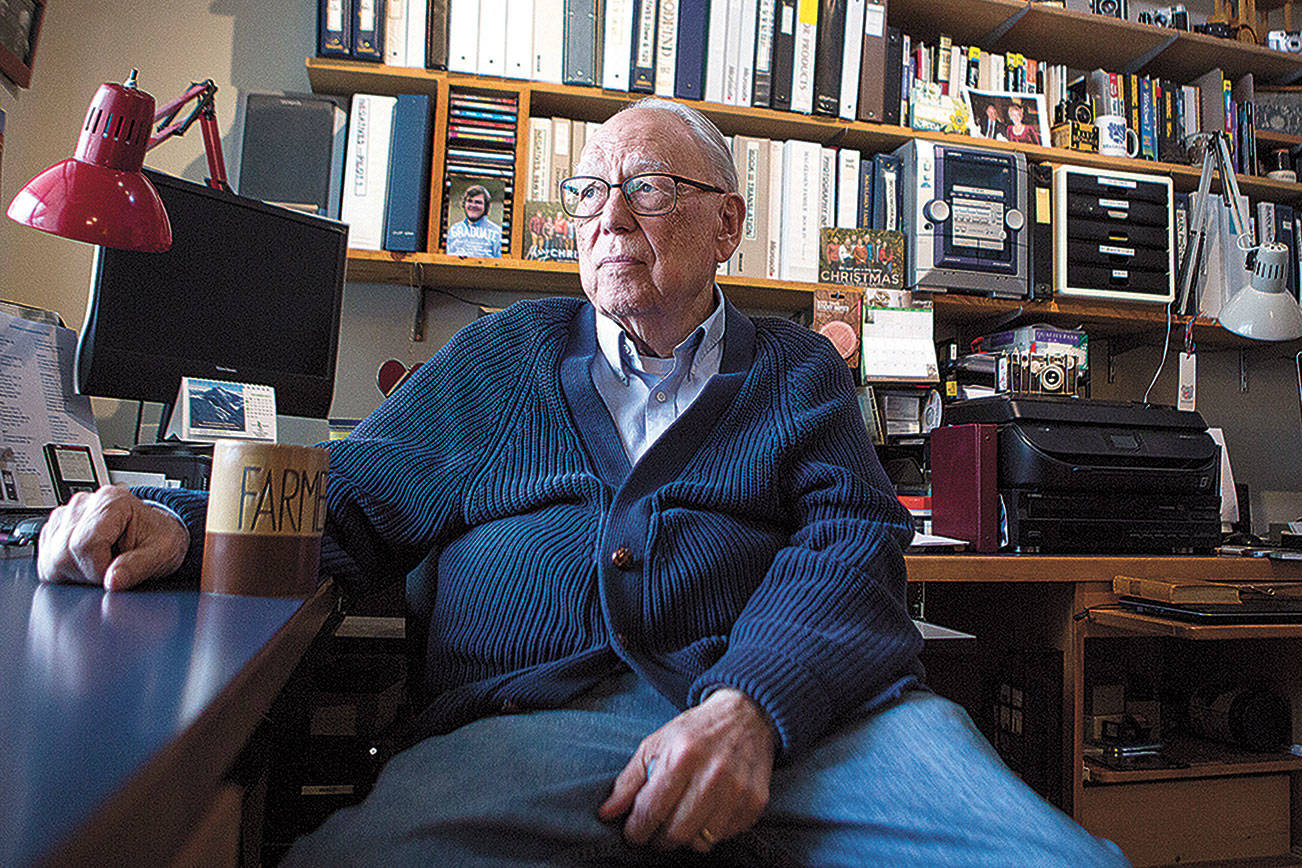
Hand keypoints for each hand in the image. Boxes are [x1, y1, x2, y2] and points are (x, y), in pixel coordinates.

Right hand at [37, 485, 187, 589]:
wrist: (157, 531)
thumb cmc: (160, 537)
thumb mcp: (162, 553)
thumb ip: (138, 567)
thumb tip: (112, 581)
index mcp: (112, 502)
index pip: (84, 544)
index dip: (98, 569)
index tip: (115, 574)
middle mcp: (84, 504)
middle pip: (63, 552)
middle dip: (86, 573)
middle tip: (110, 570)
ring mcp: (66, 516)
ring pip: (50, 558)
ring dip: (74, 573)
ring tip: (102, 565)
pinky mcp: (55, 530)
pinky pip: (46, 560)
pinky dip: (65, 570)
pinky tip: (88, 564)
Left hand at [598, 687, 776, 851]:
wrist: (747, 715)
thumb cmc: (695, 731)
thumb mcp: (656, 743)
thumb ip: (628, 780)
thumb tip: (606, 813)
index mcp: (682, 757)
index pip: (650, 811)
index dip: (635, 830)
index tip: (632, 833)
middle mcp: (713, 776)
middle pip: (675, 833)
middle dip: (658, 839)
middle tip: (654, 831)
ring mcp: (737, 791)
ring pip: (700, 841)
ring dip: (684, 838)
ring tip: (679, 822)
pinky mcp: (755, 803)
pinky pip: (725, 837)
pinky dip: (711, 833)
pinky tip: (705, 814)